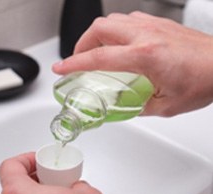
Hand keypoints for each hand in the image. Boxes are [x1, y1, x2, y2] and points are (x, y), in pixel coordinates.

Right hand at [52, 12, 212, 116]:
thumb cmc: (204, 80)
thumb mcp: (165, 106)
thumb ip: (138, 106)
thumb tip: (125, 105)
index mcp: (146, 56)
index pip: (98, 58)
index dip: (74, 64)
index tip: (61, 68)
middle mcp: (146, 35)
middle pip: (99, 29)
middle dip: (81, 44)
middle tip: (78, 60)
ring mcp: (152, 26)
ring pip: (111, 21)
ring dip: (96, 36)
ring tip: (95, 53)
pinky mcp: (158, 24)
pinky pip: (126, 21)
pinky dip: (113, 32)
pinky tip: (117, 45)